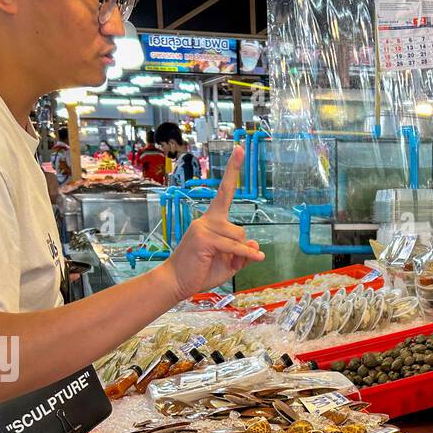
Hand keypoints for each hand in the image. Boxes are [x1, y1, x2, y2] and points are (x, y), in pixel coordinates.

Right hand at [159, 147, 263, 301]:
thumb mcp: (227, 263)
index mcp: (210, 221)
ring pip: (238, 236)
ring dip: (241, 254)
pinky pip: (232, 245)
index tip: (240, 148)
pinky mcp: (204, 237)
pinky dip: (245, 254)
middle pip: (239, 228)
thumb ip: (241, 253)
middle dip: (241, 248)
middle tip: (232, 262)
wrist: (176, 283)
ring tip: (226, 266)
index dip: (232, 170)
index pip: (224, 192)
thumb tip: (255, 242)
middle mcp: (205, 220)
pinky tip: (256, 258)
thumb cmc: (199, 273)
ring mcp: (203, 226)